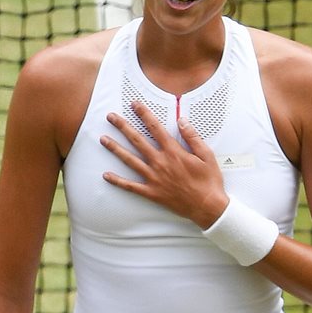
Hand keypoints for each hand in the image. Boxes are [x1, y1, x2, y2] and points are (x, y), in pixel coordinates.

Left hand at [100, 100, 229, 228]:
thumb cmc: (209, 182)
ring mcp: (154, 178)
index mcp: (174, 152)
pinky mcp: (152, 193)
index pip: (155, 128)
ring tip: (103, 139)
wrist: (208, 208)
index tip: (134, 104)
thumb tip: (182, 120)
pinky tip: (106, 175)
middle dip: (123, 126)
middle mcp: (160, 163)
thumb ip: (192, 137)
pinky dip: (118, 181)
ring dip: (115, 149)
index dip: (144, 114)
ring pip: (130, 160)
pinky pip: (131, 186)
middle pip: (137, 140)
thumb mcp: (206, 155)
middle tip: (111, 117)